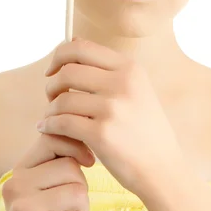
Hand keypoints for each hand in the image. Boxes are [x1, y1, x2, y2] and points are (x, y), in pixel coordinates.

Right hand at [2, 133, 94, 210]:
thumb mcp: (50, 187)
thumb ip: (60, 161)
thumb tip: (86, 129)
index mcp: (20, 170)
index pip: (53, 139)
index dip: (76, 146)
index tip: (87, 161)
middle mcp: (16, 185)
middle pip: (71, 168)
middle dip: (80, 188)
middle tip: (65, 208)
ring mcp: (24, 208)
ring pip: (78, 192)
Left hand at [38, 38, 185, 197]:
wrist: (163, 169)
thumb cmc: (145, 131)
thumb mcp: (137, 90)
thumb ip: (108, 69)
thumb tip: (74, 41)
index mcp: (130, 68)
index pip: (81, 48)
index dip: (59, 56)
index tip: (52, 71)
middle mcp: (122, 83)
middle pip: (67, 71)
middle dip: (52, 84)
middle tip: (51, 99)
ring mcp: (113, 108)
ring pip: (62, 99)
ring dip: (50, 109)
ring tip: (52, 118)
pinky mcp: (102, 134)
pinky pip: (61, 123)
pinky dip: (49, 126)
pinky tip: (47, 130)